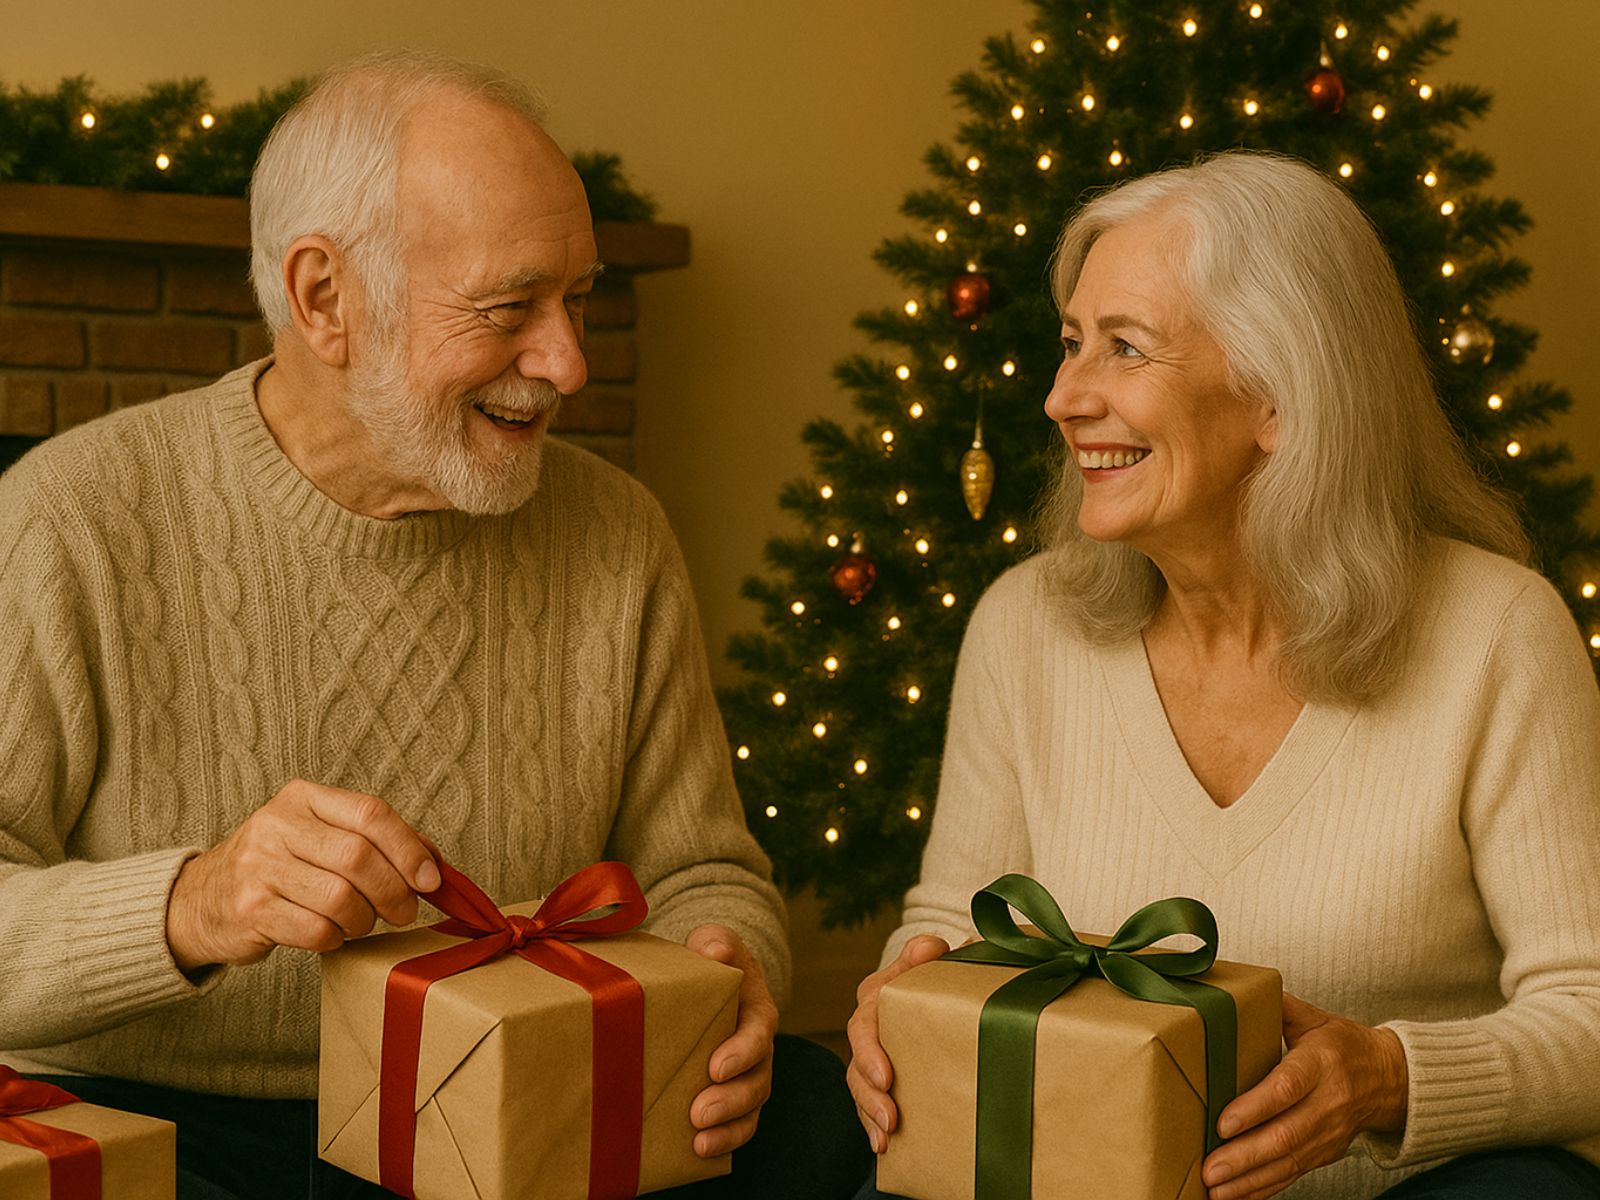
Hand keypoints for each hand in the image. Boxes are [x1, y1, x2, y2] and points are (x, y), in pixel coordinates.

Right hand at [165, 779, 440, 972]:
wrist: (203, 899)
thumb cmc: (280, 867)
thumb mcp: (321, 837)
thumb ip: (377, 841)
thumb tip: (434, 864)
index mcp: (304, 798)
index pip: (371, 813)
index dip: (410, 848)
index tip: (431, 879)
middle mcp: (277, 825)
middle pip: (358, 857)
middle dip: (394, 891)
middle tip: (404, 912)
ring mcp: (259, 866)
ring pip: (340, 898)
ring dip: (365, 919)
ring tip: (363, 923)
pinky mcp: (250, 910)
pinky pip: (316, 930)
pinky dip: (336, 938)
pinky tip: (332, 934)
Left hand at [686, 925, 778, 1157]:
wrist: (708, 981)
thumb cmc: (711, 960)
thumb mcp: (714, 942)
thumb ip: (717, 943)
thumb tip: (714, 951)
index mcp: (758, 1012)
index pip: (759, 1034)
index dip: (741, 1053)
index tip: (716, 1067)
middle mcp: (759, 1050)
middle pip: (757, 1080)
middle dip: (731, 1100)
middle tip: (699, 1113)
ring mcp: (747, 1076)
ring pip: (750, 1108)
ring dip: (729, 1129)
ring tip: (700, 1143)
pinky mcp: (730, 1095)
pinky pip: (736, 1124)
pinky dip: (724, 1141)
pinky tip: (697, 1153)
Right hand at [845, 935, 950, 1153]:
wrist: (931, 988)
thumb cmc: (930, 972)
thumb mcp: (927, 959)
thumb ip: (926, 953)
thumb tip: (931, 947)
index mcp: (875, 996)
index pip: (864, 1023)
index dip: (870, 1052)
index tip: (885, 1076)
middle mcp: (867, 1028)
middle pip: (858, 1062)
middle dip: (870, 1093)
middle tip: (890, 1117)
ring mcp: (870, 1056)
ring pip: (860, 1087)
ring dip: (870, 1114)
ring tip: (887, 1137)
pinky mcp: (878, 1078)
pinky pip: (868, 1103)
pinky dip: (872, 1125)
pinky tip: (884, 1147)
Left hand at [1201, 992, 1408, 1199]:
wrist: (1389, 1078)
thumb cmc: (1342, 1044)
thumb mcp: (1314, 1018)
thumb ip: (1278, 1006)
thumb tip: (1238, 990)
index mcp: (1321, 1063)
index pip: (1286, 1088)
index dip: (1255, 1108)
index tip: (1223, 1123)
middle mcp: (1328, 1103)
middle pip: (1285, 1135)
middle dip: (1245, 1156)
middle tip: (1210, 1169)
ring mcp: (1329, 1134)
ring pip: (1288, 1162)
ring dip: (1250, 1179)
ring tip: (1216, 1190)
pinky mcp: (1325, 1154)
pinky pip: (1293, 1175)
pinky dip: (1264, 1189)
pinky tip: (1236, 1197)